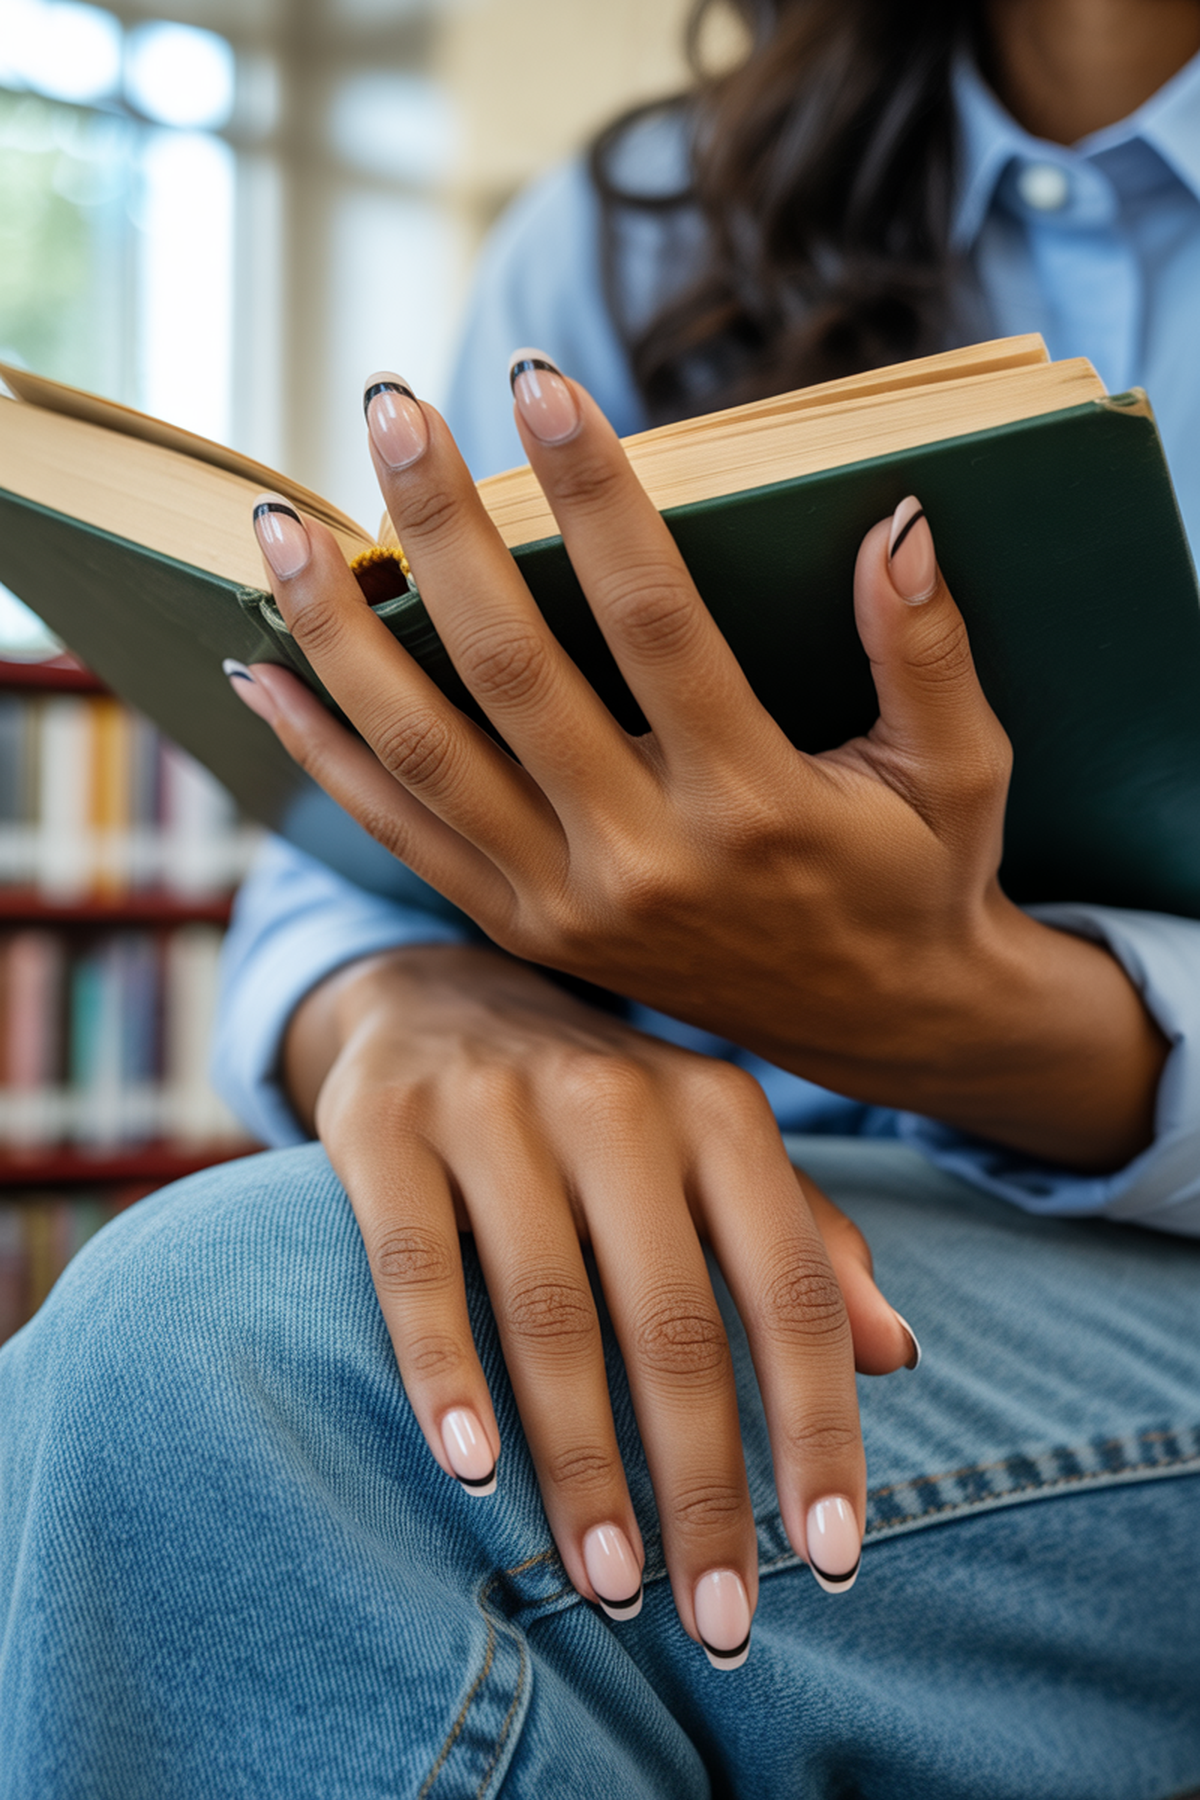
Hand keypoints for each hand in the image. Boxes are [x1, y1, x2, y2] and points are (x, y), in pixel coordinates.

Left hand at [235, 356, 1165, 1170]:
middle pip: (511, 674)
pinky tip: (265, 675)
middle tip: (386, 407)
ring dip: (340, 637)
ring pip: (427, 755)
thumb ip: (930, 651)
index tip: (539, 382)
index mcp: (755, 805)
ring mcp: (568, 905)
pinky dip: (326, 756)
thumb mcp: (960, 771)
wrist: (876, 1026)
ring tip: (277, 529)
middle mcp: (645, 860)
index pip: (657, 623)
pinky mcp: (524, 928)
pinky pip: (403, 835)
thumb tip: (898, 523)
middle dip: (440, 531)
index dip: (594, 497)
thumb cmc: (919, 877)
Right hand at [286, 943, 917, 1657]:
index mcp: (719, 1111)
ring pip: (550, 1310)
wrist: (442, 996)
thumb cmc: (606, 1112)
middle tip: (719, 1619)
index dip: (818, 1428)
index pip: (790, 1288)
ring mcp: (495, 1107)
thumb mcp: (716, 1154)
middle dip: (704, 1485)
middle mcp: (617, 1098)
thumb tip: (902, 1357)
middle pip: (676, 1320)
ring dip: (582, 1462)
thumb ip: (806, 1246)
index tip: (836, 1560)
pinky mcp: (385, 1127)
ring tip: (608, 1583)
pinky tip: (469, 1473)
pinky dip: (444, 1373)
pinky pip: (417, 1268)